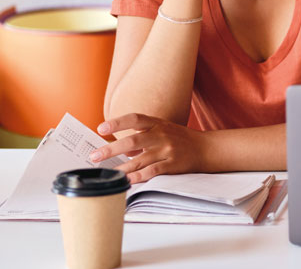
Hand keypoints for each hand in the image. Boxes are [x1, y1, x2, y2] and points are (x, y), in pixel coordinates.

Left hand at [89, 113, 207, 182]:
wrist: (206, 148)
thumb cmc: (180, 139)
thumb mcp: (162, 130)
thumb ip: (142, 137)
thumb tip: (120, 149)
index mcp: (157, 123)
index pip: (134, 119)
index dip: (117, 122)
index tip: (100, 128)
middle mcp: (161, 135)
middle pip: (132, 141)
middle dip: (111, 149)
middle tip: (94, 156)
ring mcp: (167, 150)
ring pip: (139, 160)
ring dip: (121, 168)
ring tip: (108, 174)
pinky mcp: (173, 164)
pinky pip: (153, 171)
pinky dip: (139, 176)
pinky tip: (128, 180)